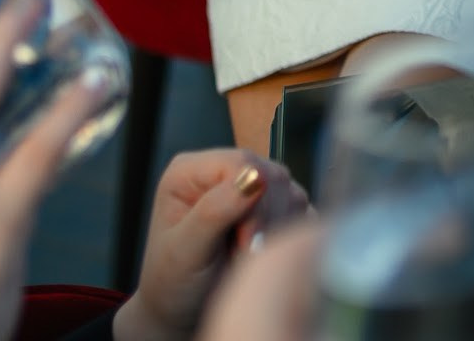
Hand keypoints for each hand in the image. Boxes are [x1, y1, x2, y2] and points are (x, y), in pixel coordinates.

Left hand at [113, 151, 309, 340]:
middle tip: (247, 254)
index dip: (253, 201)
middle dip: (266, 219)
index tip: (247, 242)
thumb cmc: (173, 281)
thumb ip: (213, 212)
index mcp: (191, 172)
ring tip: (248, 255)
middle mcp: (222, 172)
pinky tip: (264, 251)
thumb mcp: (184, 251)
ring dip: (277, 229)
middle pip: (270, 175)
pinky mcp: (271, 205)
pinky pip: (300, 207)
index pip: (241, 163)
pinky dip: (288, 233)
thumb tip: (252, 178)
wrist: (183, 309)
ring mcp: (249, 187)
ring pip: (289, 190)